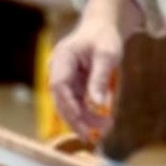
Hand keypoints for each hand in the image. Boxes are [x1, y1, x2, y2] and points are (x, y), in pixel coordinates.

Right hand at [48, 18, 124, 141]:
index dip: (68, 105)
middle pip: (61, 101)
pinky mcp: (72, 87)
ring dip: (85, 120)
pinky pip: (78, 105)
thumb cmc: (104, 37)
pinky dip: (88, 115)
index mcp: (62, 58)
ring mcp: (64, 79)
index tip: (82, 121)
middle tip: (93, 136)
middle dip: (76, 120)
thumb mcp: (107, 55)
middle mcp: (58, 70)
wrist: (102, 28)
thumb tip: (98, 105)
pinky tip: (102, 123)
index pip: (58, 86)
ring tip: (105, 129)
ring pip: (69, 106)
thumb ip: (100, 79)